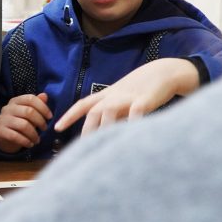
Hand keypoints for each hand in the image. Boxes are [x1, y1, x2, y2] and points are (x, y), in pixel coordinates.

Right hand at [0, 92, 52, 153]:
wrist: (5, 137)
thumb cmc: (20, 123)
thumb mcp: (29, 114)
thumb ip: (37, 105)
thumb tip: (45, 96)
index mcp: (16, 101)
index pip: (31, 99)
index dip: (43, 107)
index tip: (50, 117)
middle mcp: (8, 108)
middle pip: (28, 111)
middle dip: (40, 121)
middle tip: (45, 128)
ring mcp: (2, 119)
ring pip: (23, 125)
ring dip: (34, 134)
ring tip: (37, 140)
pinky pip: (15, 136)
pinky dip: (25, 141)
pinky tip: (30, 144)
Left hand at [54, 58, 200, 135]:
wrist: (164, 72)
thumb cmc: (142, 89)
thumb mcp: (123, 99)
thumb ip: (112, 114)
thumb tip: (102, 134)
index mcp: (107, 95)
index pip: (83, 104)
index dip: (69, 115)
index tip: (57, 127)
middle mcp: (114, 96)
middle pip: (94, 112)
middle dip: (87, 130)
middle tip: (83, 149)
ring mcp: (129, 97)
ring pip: (109, 111)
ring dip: (105, 129)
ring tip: (104, 146)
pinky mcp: (145, 100)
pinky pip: (136, 111)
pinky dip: (132, 123)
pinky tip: (130, 136)